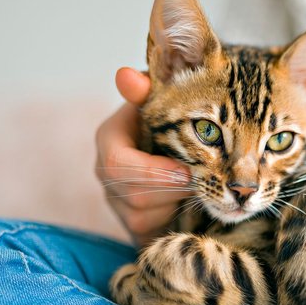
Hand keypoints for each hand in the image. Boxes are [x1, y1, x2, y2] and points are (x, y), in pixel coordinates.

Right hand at [95, 67, 191, 246]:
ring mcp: (115, 200)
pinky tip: (185, 202)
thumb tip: (126, 76)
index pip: (118, 164)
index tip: (186, 171)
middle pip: (134, 194)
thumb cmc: (169, 123)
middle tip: (200, 183)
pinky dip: (172, 216)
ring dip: (175, 202)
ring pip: (143, 214)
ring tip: (195, 187)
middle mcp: (105, 171)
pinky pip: (149, 228)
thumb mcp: (160, 102)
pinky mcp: (130, 223)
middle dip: (171, 190)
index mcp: (110, 138)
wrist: (173, 153)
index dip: (153, 171)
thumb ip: (146, 89)